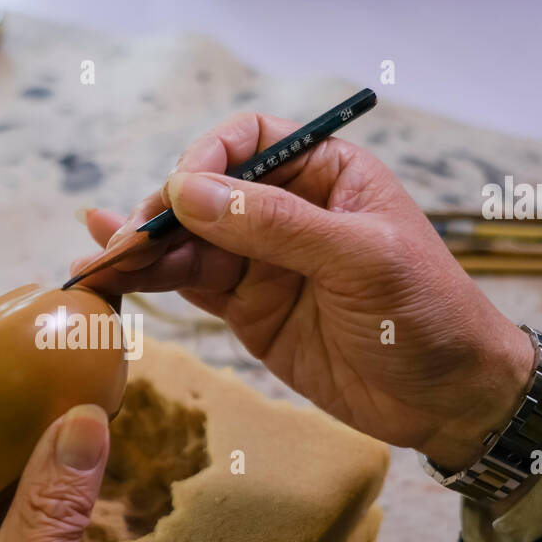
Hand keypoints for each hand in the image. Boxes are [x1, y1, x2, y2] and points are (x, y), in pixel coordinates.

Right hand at [70, 113, 534, 470]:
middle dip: (160, 213)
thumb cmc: (426, 316)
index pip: (249, 140)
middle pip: (205, 193)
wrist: (448, 401)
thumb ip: (274, 225)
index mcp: (326, 173)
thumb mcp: (360, 261)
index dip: (207, 160)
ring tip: (93, 262)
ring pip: (188, 241)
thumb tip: (187, 190)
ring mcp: (264, 261)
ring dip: (141, 249)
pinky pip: (190, 284)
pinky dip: (151, 279)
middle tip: (123, 243)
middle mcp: (287, 209)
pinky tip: (110, 270)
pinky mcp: (248, 308)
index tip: (180, 194)